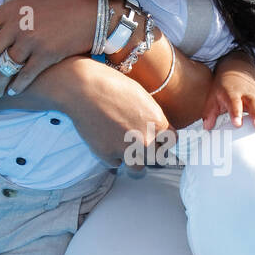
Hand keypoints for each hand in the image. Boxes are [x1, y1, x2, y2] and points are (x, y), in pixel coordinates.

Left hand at [0, 0, 98, 100]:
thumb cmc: (62, 2)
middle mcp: (16, 25)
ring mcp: (31, 41)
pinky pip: (25, 76)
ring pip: (4, 69)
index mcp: (10, 9)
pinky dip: (17, 86)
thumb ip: (11, 13)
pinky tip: (12, 91)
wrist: (92, 9)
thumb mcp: (31, 0)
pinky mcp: (47, 55)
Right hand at [52, 57, 172, 167]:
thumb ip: (151, 117)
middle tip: (136, 141)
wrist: (83, 89)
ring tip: (122, 146)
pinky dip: (111, 156)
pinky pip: (114, 164)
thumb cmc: (112, 86)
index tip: (155, 138)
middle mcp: (146, 141)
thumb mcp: (142, 97)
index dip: (162, 139)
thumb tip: (155, 128)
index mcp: (158, 124)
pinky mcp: (107, 155)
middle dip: (148, 151)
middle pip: (156, 158)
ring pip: (137, 168)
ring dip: (131, 159)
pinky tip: (105, 140)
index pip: (171, 142)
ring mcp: (126, 150)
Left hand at [201, 70, 254, 130]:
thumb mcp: (212, 98)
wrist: (234, 72)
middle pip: (254, 104)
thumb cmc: (222, 89)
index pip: (234, 103)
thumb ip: (209, 113)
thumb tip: (207, 127)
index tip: (237, 124)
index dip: (236, 113)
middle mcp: (247, 94)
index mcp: (233, 94)